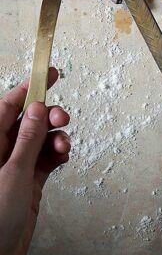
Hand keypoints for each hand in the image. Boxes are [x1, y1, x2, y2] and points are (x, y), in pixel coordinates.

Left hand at [0, 67, 70, 254]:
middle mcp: (0, 152)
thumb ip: (28, 138)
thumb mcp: (13, 172)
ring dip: (56, 137)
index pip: (8, 106)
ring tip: (63, 145)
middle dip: (47, 115)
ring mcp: (15, 166)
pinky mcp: (28, 182)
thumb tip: (37, 108)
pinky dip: (57, 154)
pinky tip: (62, 156)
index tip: (48, 73)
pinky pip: (46, 158)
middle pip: (28, 120)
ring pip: (40, 139)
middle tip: (61, 116)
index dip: (29, 88)